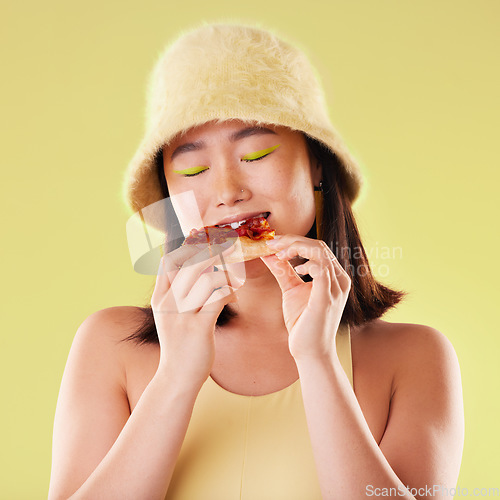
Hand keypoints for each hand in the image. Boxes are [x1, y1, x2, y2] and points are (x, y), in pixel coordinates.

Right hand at [151, 242, 243, 390]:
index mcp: (160, 298)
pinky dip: (229, 293)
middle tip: (229, 250)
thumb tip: (194, 270)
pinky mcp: (198, 328)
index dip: (188, 247)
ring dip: (226, 276)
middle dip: (213, 253)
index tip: (205, 242)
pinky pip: (218, 298)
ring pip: (207, 279)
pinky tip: (233, 298)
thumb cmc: (180, 344)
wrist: (176, 377)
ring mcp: (182, 316)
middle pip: (190, 265)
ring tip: (234, 283)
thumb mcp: (170, 316)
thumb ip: (176, 294)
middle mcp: (168, 303)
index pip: (168, 261)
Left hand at [261, 236, 350, 361]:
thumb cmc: (303, 322)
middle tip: (271, 244)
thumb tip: (268, 254)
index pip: (317, 247)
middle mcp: (339, 279)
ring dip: (295, 248)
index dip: (294, 241)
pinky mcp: (327, 298)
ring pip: (320, 252)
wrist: (310, 351)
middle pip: (318, 245)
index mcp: (333, 276)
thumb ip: (282, 270)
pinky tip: (295, 269)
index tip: (273, 244)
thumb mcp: (291, 289)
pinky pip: (321, 269)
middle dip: (292, 240)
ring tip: (278, 254)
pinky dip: (306, 263)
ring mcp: (335, 288)